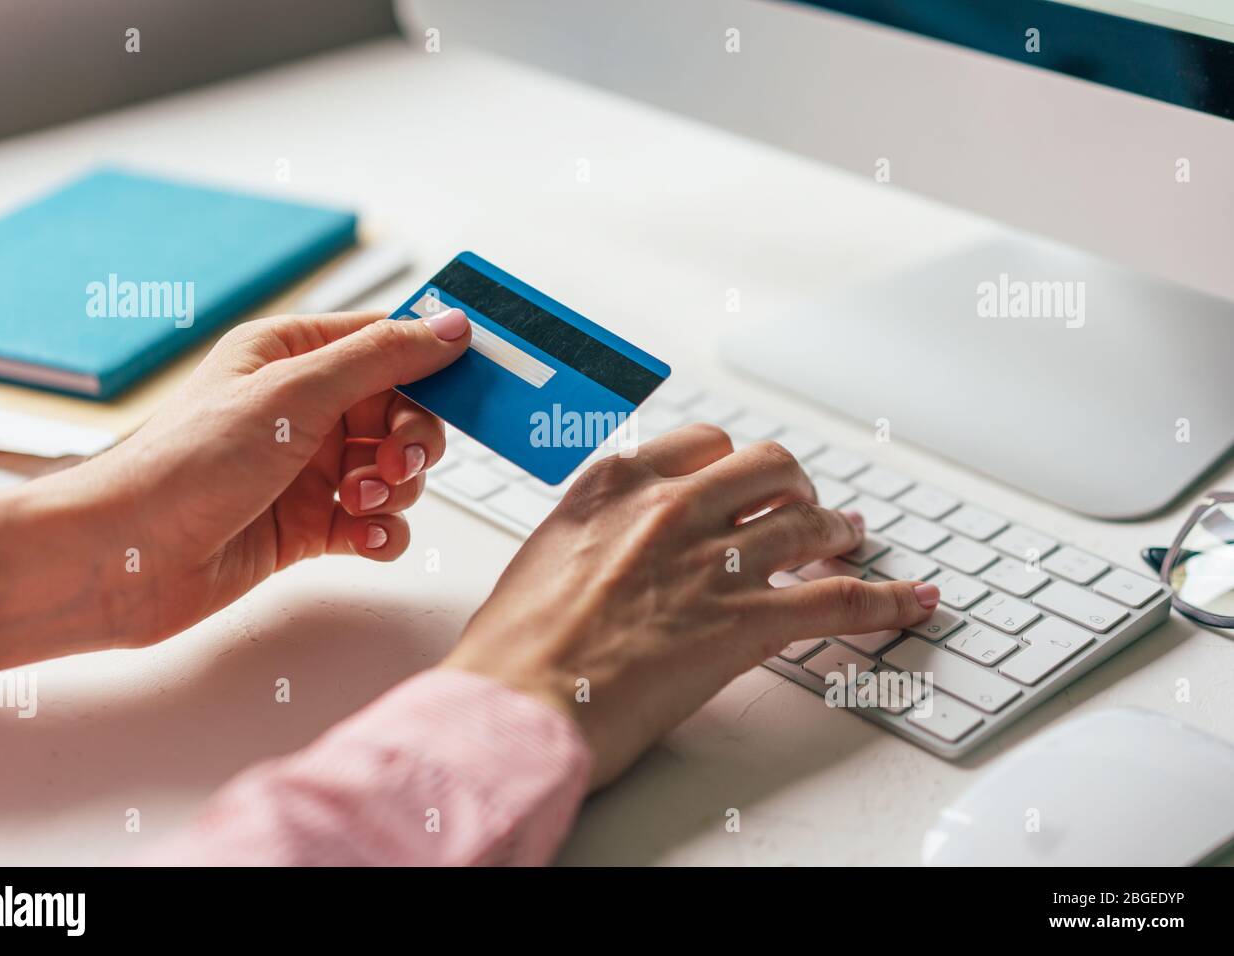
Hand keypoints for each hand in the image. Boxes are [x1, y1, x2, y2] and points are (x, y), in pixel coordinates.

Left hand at [0, 308, 470, 667]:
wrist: (123, 560)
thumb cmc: (183, 464)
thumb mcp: (294, 394)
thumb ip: (382, 358)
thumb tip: (450, 325)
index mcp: (292, 356)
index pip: (388, 343)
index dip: (434, 362)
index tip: (479, 381)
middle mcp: (304, 409)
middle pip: (403, 412)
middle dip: (413, 440)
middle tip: (397, 461)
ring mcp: (308, 470)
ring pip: (396, 471)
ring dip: (395, 489)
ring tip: (358, 502)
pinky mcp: (310, 526)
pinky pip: (377, 522)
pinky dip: (383, 532)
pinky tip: (365, 538)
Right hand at [444, 425, 939, 786]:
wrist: (518, 699)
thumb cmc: (514, 645)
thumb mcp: (543, 557)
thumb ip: (593, 536)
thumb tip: (614, 550)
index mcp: (616, 484)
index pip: (703, 443)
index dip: (733, 463)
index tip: (742, 480)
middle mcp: (673, 508)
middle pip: (769, 467)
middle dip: (794, 486)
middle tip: (802, 508)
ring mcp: (716, 561)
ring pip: (810, 522)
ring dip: (840, 531)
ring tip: (851, 541)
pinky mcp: (748, 622)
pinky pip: (842, 599)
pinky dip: (888, 599)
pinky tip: (913, 600)